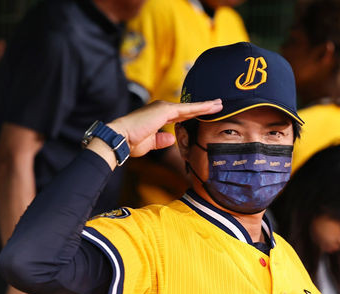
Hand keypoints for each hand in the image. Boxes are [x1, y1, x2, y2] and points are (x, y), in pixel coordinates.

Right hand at [107, 99, 221, 157]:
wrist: (120, 138)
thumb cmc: (131, 142)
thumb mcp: (150, 143)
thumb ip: (161, 140)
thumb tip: (171, 138)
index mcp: (158, 116)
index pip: (180, 115)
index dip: (193, 114)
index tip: (205, 113)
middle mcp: (161, 109)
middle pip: (187, 109)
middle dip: (203, 108)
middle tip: (218, 105)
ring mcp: (163, 108)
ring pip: (190, 107)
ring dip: (205, 106)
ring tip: (219, 104)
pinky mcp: (165, 110)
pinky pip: (187, 109)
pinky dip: (200, 107)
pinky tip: (211, 107)